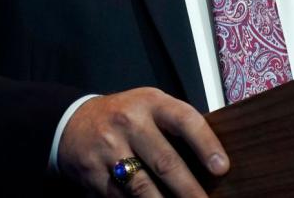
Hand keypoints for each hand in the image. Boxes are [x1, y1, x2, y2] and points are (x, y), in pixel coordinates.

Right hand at [57, 87, 228, 195]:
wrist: (72, 122)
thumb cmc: (125, 116)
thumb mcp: (149, 106)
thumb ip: (175, 125)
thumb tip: (212, 159)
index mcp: (151, 103)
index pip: (184, 120)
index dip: (205, 144)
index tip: (221, 167)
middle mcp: (130, 123)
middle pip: (165, 161)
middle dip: (189, 189)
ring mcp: (109, 149)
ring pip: (143, 187)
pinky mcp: (94, 174)